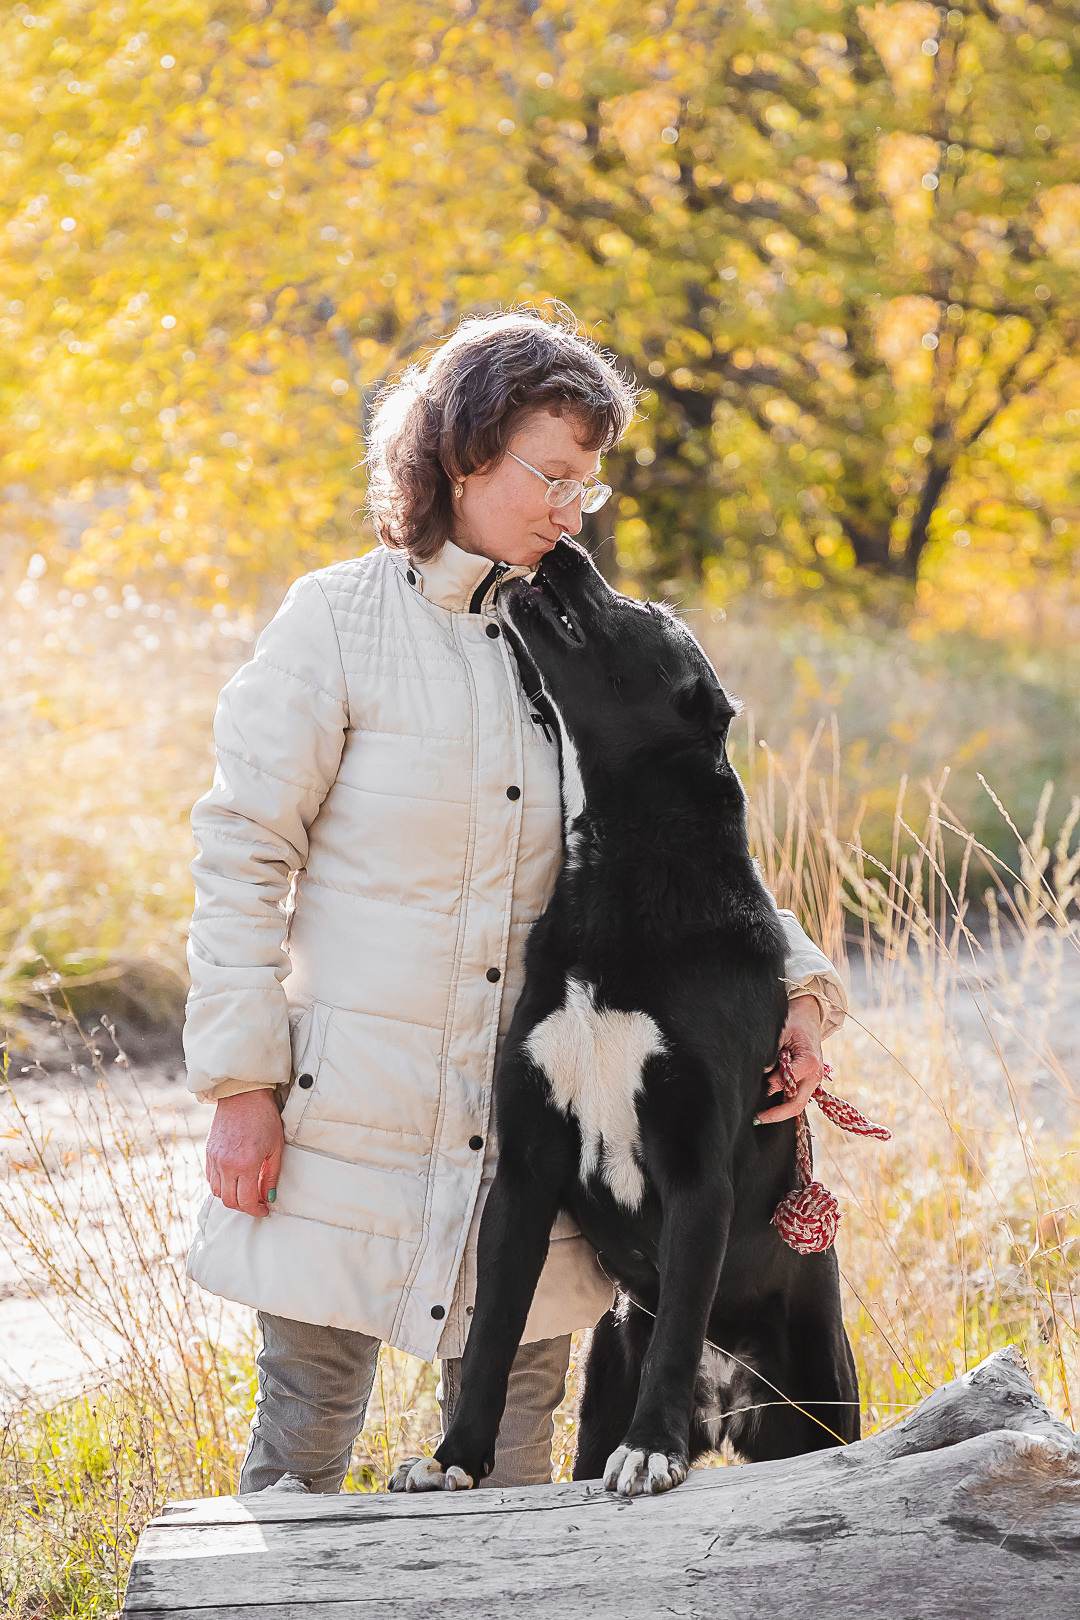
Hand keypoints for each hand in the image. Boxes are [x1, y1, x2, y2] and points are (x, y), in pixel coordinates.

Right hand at [205, 1089, 283, 1217]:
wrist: (243, 1094)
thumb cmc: (264, 1118)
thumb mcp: (275, 1147)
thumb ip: (271, 1176)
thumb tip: (269, 1197)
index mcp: (246, 1164)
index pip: (246, 1201)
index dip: (256, 1211)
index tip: (264, 1210)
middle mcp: (226, 1164)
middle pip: (229, 1201)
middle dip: (244, 1207)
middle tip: (256, 1203)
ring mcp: (214, 1159)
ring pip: (217, 1192)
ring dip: (231, 1197)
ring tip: (245, 1191)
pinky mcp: (208, 1152)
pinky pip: (211, 1178)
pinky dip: (221, 1184)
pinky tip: (234, 1179)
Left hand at [756, 995, 823, 1125]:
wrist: (809, 1013)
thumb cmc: (795, 1021)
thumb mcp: (781, 1032)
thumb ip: (772, 1053)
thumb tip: (761, 1072)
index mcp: (809, 1063)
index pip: (785, 1082)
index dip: (768, 1085)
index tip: (752, 1086)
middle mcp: (814, 1075)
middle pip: (796, 1105)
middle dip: (776, 1115)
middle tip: (756, 1118)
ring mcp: (813, 1080)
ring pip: (796, 1104)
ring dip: (779, 1110)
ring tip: (758, 1114)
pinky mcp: (809, 1081)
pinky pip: (796, 1097)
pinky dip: (783, 1103)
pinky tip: (768, 1106)